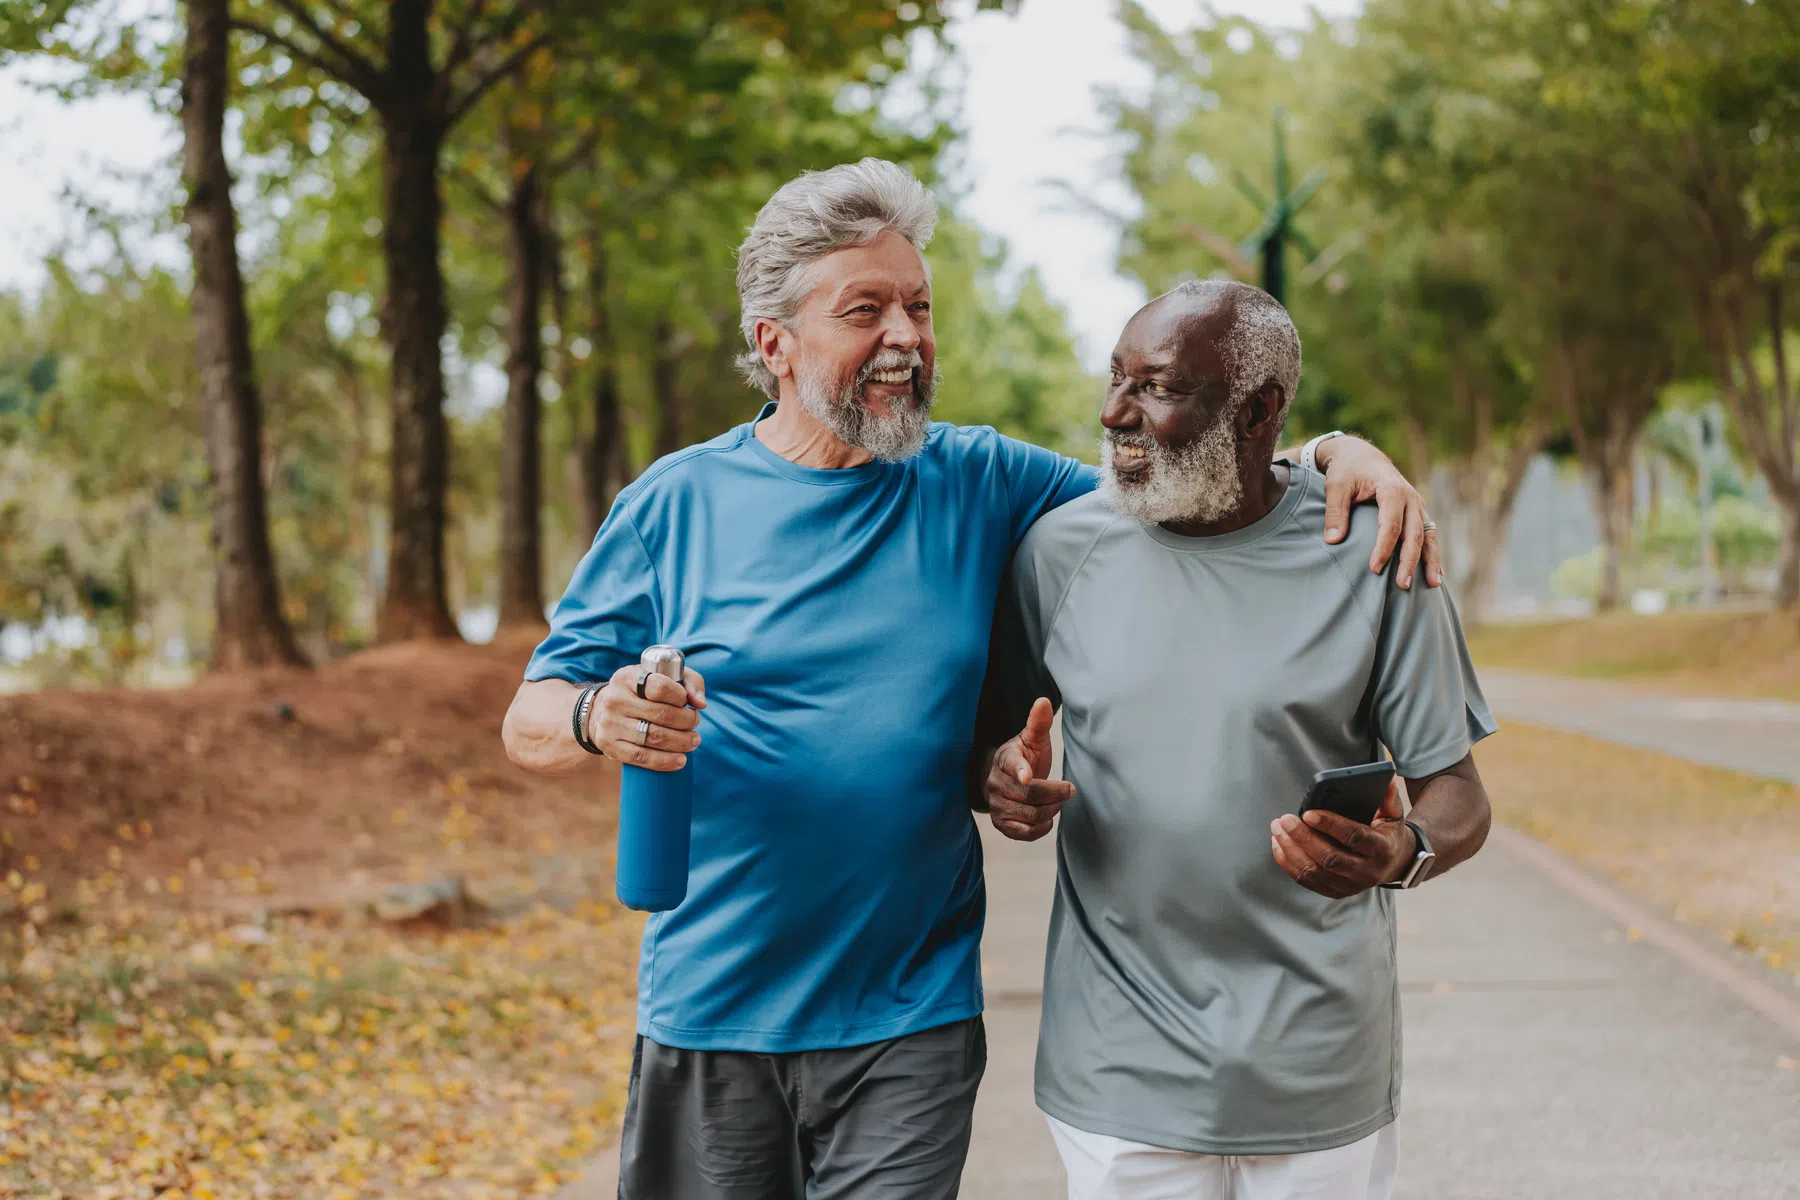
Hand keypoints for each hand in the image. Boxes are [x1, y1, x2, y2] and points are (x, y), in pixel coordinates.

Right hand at [591, 663, 707, 771]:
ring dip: (681, 742)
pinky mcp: (609, 745)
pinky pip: (641, 757)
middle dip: (686, 721)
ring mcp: (610, 724)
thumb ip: (689, 682)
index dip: (680, 696)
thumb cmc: (642, 693)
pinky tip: (680, 760)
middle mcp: (615, 699)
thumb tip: (701, 703)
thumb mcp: (662, 677)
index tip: (687, 703)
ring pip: (654, 737)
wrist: (603, 710)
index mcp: (628, 678)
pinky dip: (664, 761)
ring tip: (693, 741)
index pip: (659, 686)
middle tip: (695, 723)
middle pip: (661, 714)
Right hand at [985, 698, 1074, 841]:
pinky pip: (1023, 833)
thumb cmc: (1025, 756)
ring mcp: (996, 805)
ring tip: (1058, 803)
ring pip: (1029, 815)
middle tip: (1070, 789)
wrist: (1007, 780)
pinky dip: (1040, 828)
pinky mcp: (1001, 824)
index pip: (1010, 764)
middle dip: (1055, 794)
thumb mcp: (1033, 739)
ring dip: (1051, 810)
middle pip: (1029, 795)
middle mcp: (995, 783)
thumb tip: (1044, 701)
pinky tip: (1047, 818)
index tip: (1028, 776)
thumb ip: (1038, 722)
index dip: (1020, 770)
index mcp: (1004, 759)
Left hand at [1270, 779, 1410, 897]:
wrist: (1394, 864)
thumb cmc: (1387, 833)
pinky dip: (1287, 863)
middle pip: (1329, 858)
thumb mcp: (1393, 815)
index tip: (1308, 812)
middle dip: (1303, 837)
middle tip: (1284, 819)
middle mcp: (1367, 872)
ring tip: (1277, 828)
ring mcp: (1350, 885)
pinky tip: (1278, 844)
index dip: (1330, 825)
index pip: (1354, 837)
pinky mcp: (1335, 891)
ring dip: (1290, 849)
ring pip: (1313, 871)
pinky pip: (1306, 880)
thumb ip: (1388, 798)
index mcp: (1382, 849)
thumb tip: (1387, 778)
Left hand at [1313, 436, 1441, 589]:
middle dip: (1409, 561)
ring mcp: (1416, 504)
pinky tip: (1435, 573)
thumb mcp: (1336, 486)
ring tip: (1432, 585)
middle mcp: (1410, 497)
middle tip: (1403, 585)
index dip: (1384, 548)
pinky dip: (1432, 553)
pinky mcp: (1417, 511)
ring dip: (1430, 560)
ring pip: (1427, 535)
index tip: (1374, 568)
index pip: (1391, 525)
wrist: (1361, 455)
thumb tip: (1333, 540)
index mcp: (1391, 489)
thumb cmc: (1347, 470)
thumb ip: (1335, 512)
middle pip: (1414, 534)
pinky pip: (1428, 534)